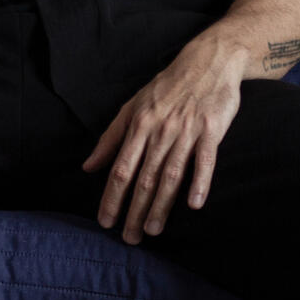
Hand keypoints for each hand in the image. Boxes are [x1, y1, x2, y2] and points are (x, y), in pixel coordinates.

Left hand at [82, 31, 249, 244]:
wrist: (207, 62)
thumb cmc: (166, 88)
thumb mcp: (132, 107)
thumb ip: (110, 139)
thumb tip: (88, 167)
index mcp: (138, 125)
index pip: (121, 168)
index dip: (112, 197)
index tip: (105, 221)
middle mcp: (160, 131)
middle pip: (143, 178)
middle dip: (134, 211)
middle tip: (129, 238)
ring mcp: (186, 131)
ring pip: (170, 175)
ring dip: (160, 205)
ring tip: (152, 229)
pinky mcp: (211, 131)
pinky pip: (205, 161)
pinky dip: (199, 182)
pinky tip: (194, 204)